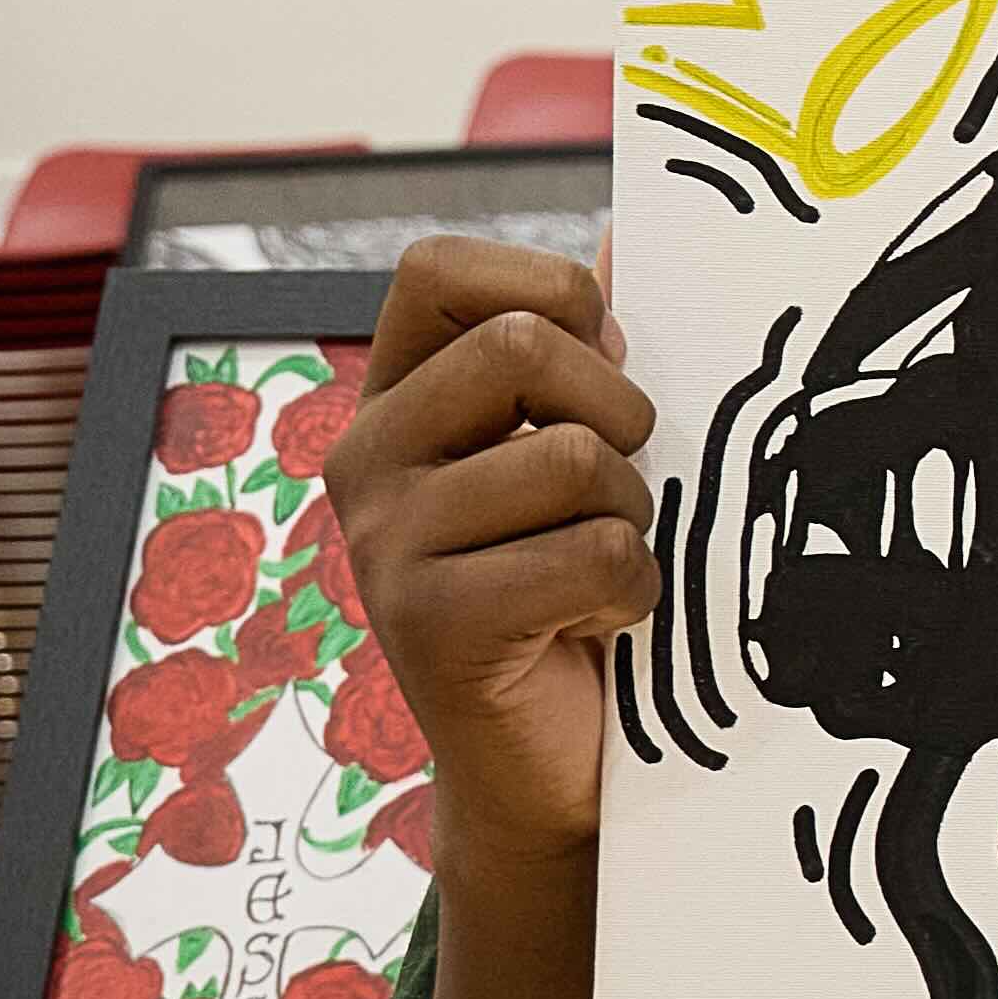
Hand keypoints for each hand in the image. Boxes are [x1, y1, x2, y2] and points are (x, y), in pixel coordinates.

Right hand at [320, 241, 658, 862]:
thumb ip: (588, 351)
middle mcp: (365, 458)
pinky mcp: (428, 621)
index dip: (549, 291)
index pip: (440, 267)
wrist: (549, 767)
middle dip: (617, 410)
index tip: (601, 364)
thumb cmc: (577, 589)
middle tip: (617, 486)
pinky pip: (593, 556)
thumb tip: (623, 231)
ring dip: (632, 519)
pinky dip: (633, 594)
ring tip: (597, 571)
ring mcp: (384, 540)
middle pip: (522, 343)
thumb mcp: (583, 455)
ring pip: (575, 460)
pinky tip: (592, 627)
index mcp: (397, 401)